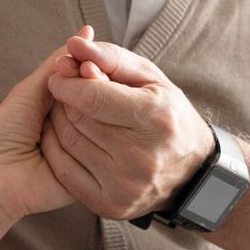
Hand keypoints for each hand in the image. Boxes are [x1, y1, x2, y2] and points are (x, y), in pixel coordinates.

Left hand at [0, 38, 85, 221]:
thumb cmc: (4, 133)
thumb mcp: (34, 89)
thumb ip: (62, 62)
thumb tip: (88, 31)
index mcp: (71, 104)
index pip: (94, 80)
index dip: (92, 72)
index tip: (86, 67)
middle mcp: (84, 126)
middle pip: (101, 99)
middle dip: (81, 95)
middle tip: (54, 106)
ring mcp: (92, 151)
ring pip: (101, 123)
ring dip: (72, 122)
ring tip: (43, 132)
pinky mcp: (96, 176)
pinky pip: (99, 151)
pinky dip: (75, 145)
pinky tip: (51, 149)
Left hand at [43, 35, 215, 220]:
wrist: (192, 173)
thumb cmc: (168, 115)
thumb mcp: (151, 79)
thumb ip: (111, 58)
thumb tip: (73, 44)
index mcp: (156, 117)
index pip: (93, 96)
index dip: (68, 81)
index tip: (61, 72)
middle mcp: (142, 155)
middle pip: (78, 117)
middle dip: (66, 98)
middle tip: (69, 90)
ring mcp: (125, 184)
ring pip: (69, 141)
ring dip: (59, 120)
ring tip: (71, 111)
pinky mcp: (111, 205)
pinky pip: (65, 170)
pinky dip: (57, 148)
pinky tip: (66, 136)